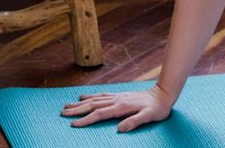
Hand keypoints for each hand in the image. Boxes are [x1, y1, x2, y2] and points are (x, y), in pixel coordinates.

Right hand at [59, 83, 173, 132]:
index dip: (86, 120)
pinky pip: (102, 95)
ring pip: (95, 99)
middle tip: (61, 113)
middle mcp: (117, 100)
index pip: (99, 114)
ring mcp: (118, 96)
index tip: (73, 125)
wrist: (163, 94)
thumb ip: (135, 122)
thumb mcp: (149, 117)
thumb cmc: (157, 108)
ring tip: (67, 105)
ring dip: (80, 103)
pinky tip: (84, 97)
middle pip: (93, 105)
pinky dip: (91, 96)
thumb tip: (120, 129)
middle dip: (77, 110)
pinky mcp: (120, 95)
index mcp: (121, 107)